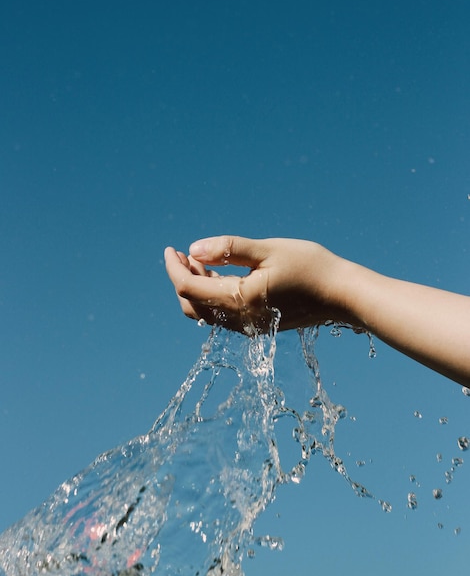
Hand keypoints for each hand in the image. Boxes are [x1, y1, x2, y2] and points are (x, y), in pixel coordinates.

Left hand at [164, 236, 351, 332]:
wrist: (342, 295)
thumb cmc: (310, 268)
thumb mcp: (268, 250)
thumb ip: (229, 250)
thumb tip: (193, 249)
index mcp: (239, 301)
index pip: (189, 289)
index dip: (174, 269)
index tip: (171, 249)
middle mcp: (240, 320)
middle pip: (192, 305)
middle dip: (182, 279)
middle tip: (183, 253)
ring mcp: (248, 326)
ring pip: (206, 312)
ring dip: (197, 287)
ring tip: (199, 260)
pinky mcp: (257, 325)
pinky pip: (222, 314)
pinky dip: (212, 295)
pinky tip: (219, 274)